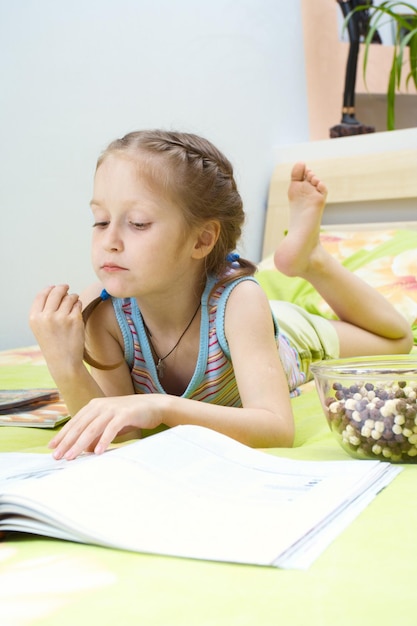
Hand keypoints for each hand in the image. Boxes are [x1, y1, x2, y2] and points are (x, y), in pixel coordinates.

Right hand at [29, 285, 84, 368]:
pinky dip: (78, 305)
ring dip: (73, 297)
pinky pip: (78, 304)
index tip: (54, 287)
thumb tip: (52, 289)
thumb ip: (43, 310)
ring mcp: (61, 317)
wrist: (63, 362)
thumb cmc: (53, 344)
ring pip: (69, 297)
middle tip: (67, 287)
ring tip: (73, 303)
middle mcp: (46, 316)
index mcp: (35, 317)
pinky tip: (77, 312)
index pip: (42, 294)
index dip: (49, 288)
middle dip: (63, 288)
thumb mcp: (40, 327)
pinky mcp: (75, 320)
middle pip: (56, 292)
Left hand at [49, 395, 163, 459]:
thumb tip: (85, 449)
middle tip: (58, 456)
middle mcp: (100, 405)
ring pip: (92, 428)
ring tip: (72, 456)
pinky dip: (103, 440)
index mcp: (94, 406)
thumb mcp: (109, 425)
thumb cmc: (131, 416)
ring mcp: (112, 409)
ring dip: (80, 444)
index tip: (52, 448)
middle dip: (67, 442)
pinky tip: (97, 452)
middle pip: (80, 426)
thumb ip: (97, 434)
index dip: (63, 435)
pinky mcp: (125, 414)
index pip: (74, 422)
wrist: (154, 406)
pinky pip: (111, 429)